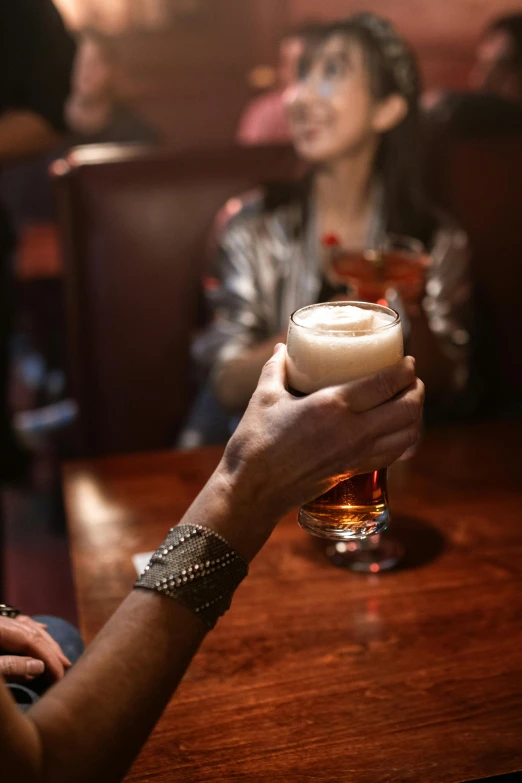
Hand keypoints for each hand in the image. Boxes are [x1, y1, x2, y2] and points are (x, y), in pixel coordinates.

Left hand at [0, 615, 70, 682]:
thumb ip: (11, 667)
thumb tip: (40, 666)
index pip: (30, 640)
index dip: (48, 657)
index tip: (60, 675)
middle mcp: (1, 622)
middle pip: (31, 633)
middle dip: (50, 650)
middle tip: (66, 666)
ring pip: (26, 628)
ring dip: (43, 642)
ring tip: (58, 654)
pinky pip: (17, 626)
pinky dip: (31, 630)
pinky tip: (41, 628)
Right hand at [221, 346, 423, 519]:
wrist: (253, 490)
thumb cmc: (256, 441)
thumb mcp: (264, 396)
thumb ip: (276, 368)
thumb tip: (282, 348)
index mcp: (332, 406)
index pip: (385, 383)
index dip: (404, 370)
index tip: (409, 361)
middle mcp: (352, 431)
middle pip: (406, 408)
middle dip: (417, 390)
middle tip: (412, 379)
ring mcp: (356, 454)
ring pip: (407, 434)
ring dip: (416, 416)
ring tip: (410, 402)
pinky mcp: (354, 471)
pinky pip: (393, 454)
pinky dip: (404, 439)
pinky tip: (397, 431)